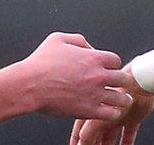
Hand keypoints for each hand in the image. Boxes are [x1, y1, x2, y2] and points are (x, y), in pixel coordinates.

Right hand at [19, 32, 133, 120]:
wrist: (30, 85)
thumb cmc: (40, 63)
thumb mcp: (58, 39)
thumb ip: (78, 40)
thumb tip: (88, 46)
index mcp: (93, 57)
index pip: (115, 60)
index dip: (112, 64)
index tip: (110, 69)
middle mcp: (98, 75)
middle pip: (122, 78)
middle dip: (122, 80)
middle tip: (120, 84)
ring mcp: (95, 94)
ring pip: (121, 98)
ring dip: (122, 98)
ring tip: (123, 100)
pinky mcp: (89, 110)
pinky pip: (111, 114)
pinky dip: (114, 113)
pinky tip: (112, 112)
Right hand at [69, 80, 153, 144]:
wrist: (141, 80)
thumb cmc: (118, 91)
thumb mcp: (99, 113)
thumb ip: (88, 130)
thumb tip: (80, 142)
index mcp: (94, 109)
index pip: (82, 128)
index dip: (78, 139)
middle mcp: (106, 113)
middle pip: (96, 134)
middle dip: (92, 143)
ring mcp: (119, 116)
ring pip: (110, 136)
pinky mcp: (133, 118)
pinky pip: (129, 134)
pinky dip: (127, 143)